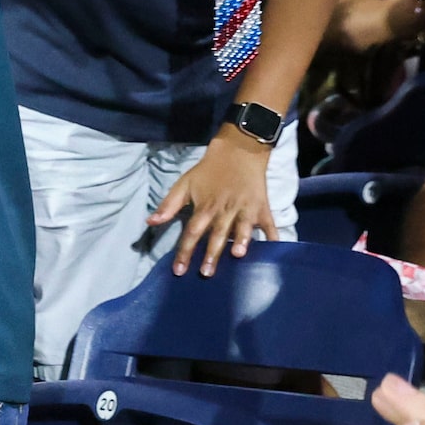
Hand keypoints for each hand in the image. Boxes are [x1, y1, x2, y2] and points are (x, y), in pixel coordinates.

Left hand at [149, 129, 275, 275]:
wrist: (238, 151)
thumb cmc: (208, 171)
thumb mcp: (185, 184)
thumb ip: (169, 205)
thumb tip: (150, 223)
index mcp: (205, 207)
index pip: (192, 232)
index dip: (185, 251)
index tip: (179, 271)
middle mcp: (225, 211)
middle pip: (217, 235)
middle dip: (212, 254)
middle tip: (206, 273)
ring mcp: (246, 210)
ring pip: (243, 229)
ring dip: (241, 241)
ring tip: (238, 256)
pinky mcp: (263, 209)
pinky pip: (270, 226)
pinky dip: (274, 238)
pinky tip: (275, 251)